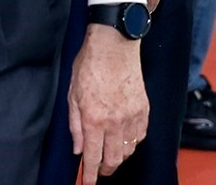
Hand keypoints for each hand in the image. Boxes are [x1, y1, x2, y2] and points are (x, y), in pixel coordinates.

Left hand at [67, 25, 147, 176]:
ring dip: (119, 157)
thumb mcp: (71, 94)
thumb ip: (74, 125)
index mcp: (93, 119)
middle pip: (114, 159)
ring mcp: (132, 117)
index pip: (92, 157)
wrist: (114, 45)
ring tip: (111, 155)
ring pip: (128, 150)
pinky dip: (132, 143)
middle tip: (100, 171)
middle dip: (106, 170)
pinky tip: (125, 140)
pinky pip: (140, 136)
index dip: (90, 174)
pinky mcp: (144, 110)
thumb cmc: (89, 65)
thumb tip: (77, 149)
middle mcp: (114, 122)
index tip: (88, 182)